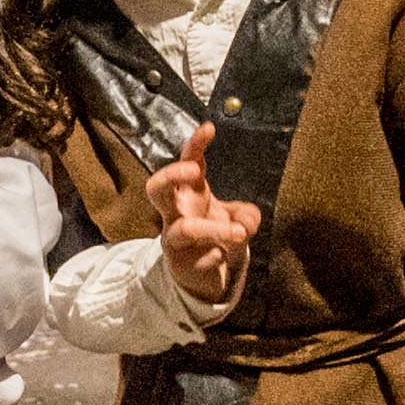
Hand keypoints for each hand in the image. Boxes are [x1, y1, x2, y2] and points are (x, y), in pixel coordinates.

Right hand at [147, 124, 264, 310]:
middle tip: (193, 171)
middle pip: (156, 188)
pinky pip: (196, 261)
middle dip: (171, 174)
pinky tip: (223, 257)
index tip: (210, 128)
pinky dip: (214, 257)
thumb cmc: (215, 236)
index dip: (196, 144)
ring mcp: (174, 240)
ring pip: (184, 229)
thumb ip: (246, 216)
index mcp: (189, 192)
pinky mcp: (181, 265)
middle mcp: (175, 213)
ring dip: (215, 229)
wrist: (201, 276)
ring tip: (240, 233)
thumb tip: (247, 221)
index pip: (188, 161)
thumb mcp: (236, 220)